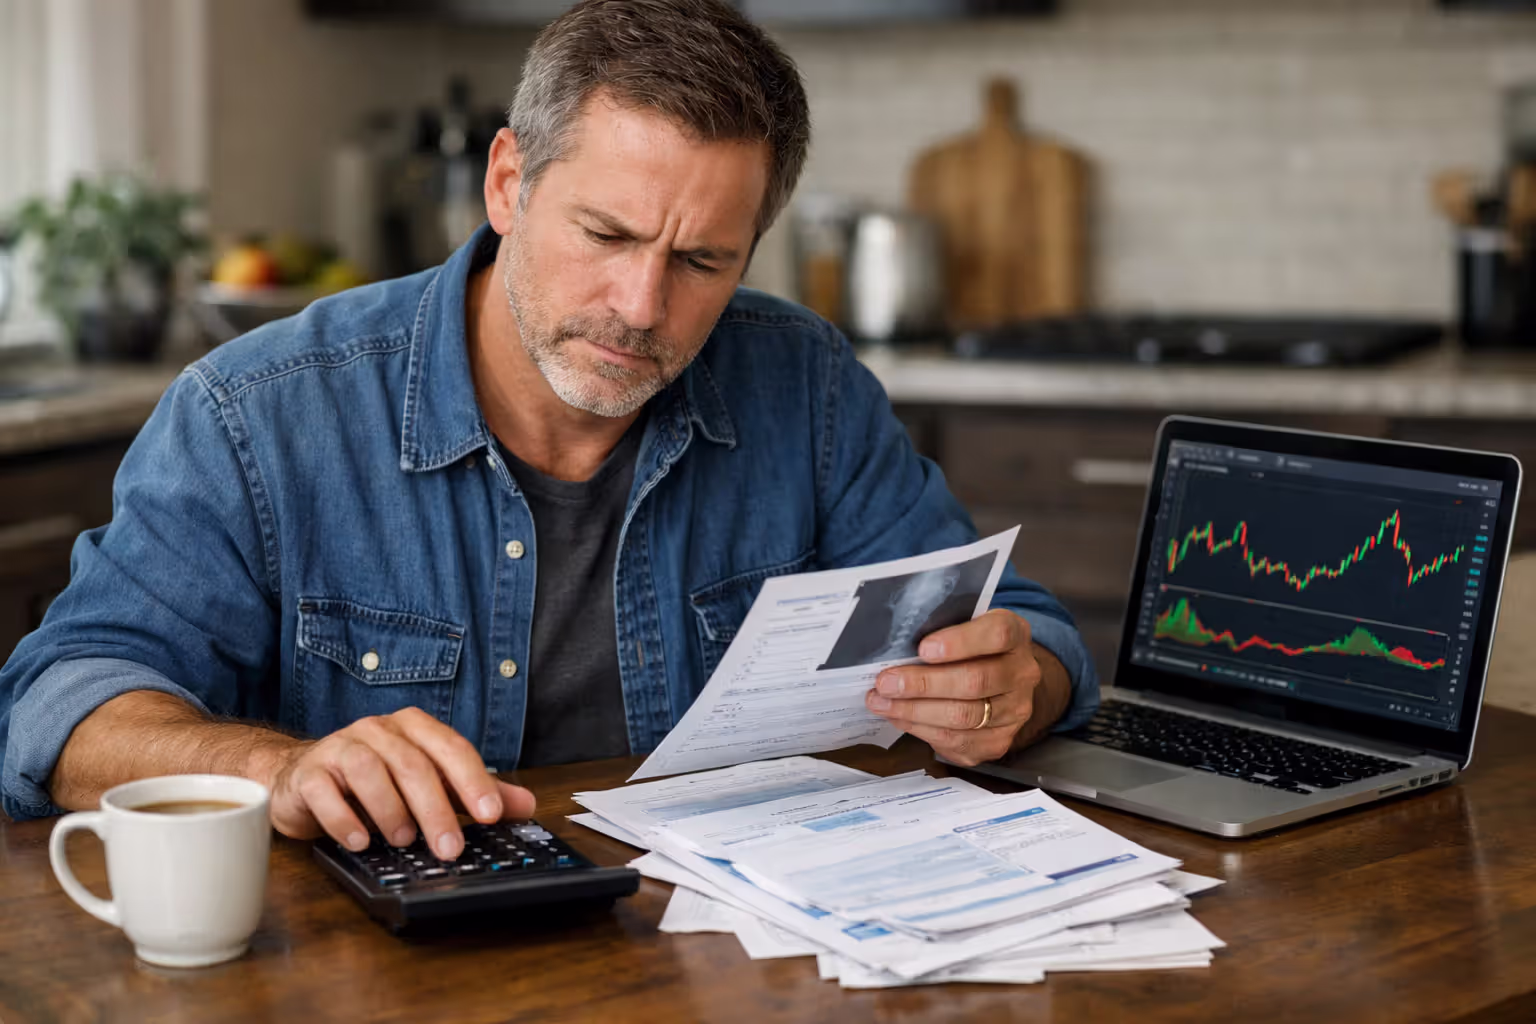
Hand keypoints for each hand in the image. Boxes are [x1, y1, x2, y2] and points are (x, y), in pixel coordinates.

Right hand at [260, 707, 535, 859]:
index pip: (451, 748)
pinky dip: (343, 819)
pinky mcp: (309, 773)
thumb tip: (526, 805)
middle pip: (413, 765)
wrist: (303, 779)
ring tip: (403, 841)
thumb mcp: (429, 785)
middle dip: (436, 810)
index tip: (490, 815)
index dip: (473, 781)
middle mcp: (378, 730)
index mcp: (414, 728)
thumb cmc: (375, 782)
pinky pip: (324, 791)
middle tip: (450, 848)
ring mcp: (340, 747)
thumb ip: (473, 792)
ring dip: (390, 810)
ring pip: (369, 771)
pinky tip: (359, 842)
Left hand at [864, 609, 1067, 766]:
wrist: (1001, 683)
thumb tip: (894, 645)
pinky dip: (921, 729)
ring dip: (915, 711)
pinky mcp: (998, 741)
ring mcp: (1014, 712)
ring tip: (882, 702)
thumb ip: (940, 630)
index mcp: (1016, 634)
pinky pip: (957, 741)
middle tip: (886, 683)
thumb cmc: (972, 648)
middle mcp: (1022, 673)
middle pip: (975, 681)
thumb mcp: (964, 626)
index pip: (998, 634)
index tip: (923, 649)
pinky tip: (898, 717)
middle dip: (923, 684)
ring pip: (964, 716)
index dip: (960, 642)